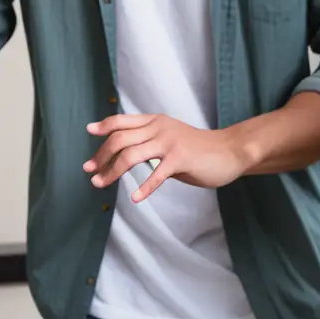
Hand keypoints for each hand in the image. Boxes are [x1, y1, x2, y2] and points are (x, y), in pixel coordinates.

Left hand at [83, 114, 249, 200]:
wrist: (230, 151)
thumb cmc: (199, 149)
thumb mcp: (170, 139)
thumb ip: (150, 143)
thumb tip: (126, 157)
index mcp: (155, 121)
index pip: (122, 121)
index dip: (104, 126)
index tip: (89, 132)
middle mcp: (159, 128)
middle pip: (120, 139)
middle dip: (101, 156)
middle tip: (89, 171)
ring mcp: (169, 142)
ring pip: (131, 155)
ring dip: (112, 172)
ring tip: (100, 183)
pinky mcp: (180, 158)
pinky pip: (156, 175)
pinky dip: (143, 188)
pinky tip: (135, 198)